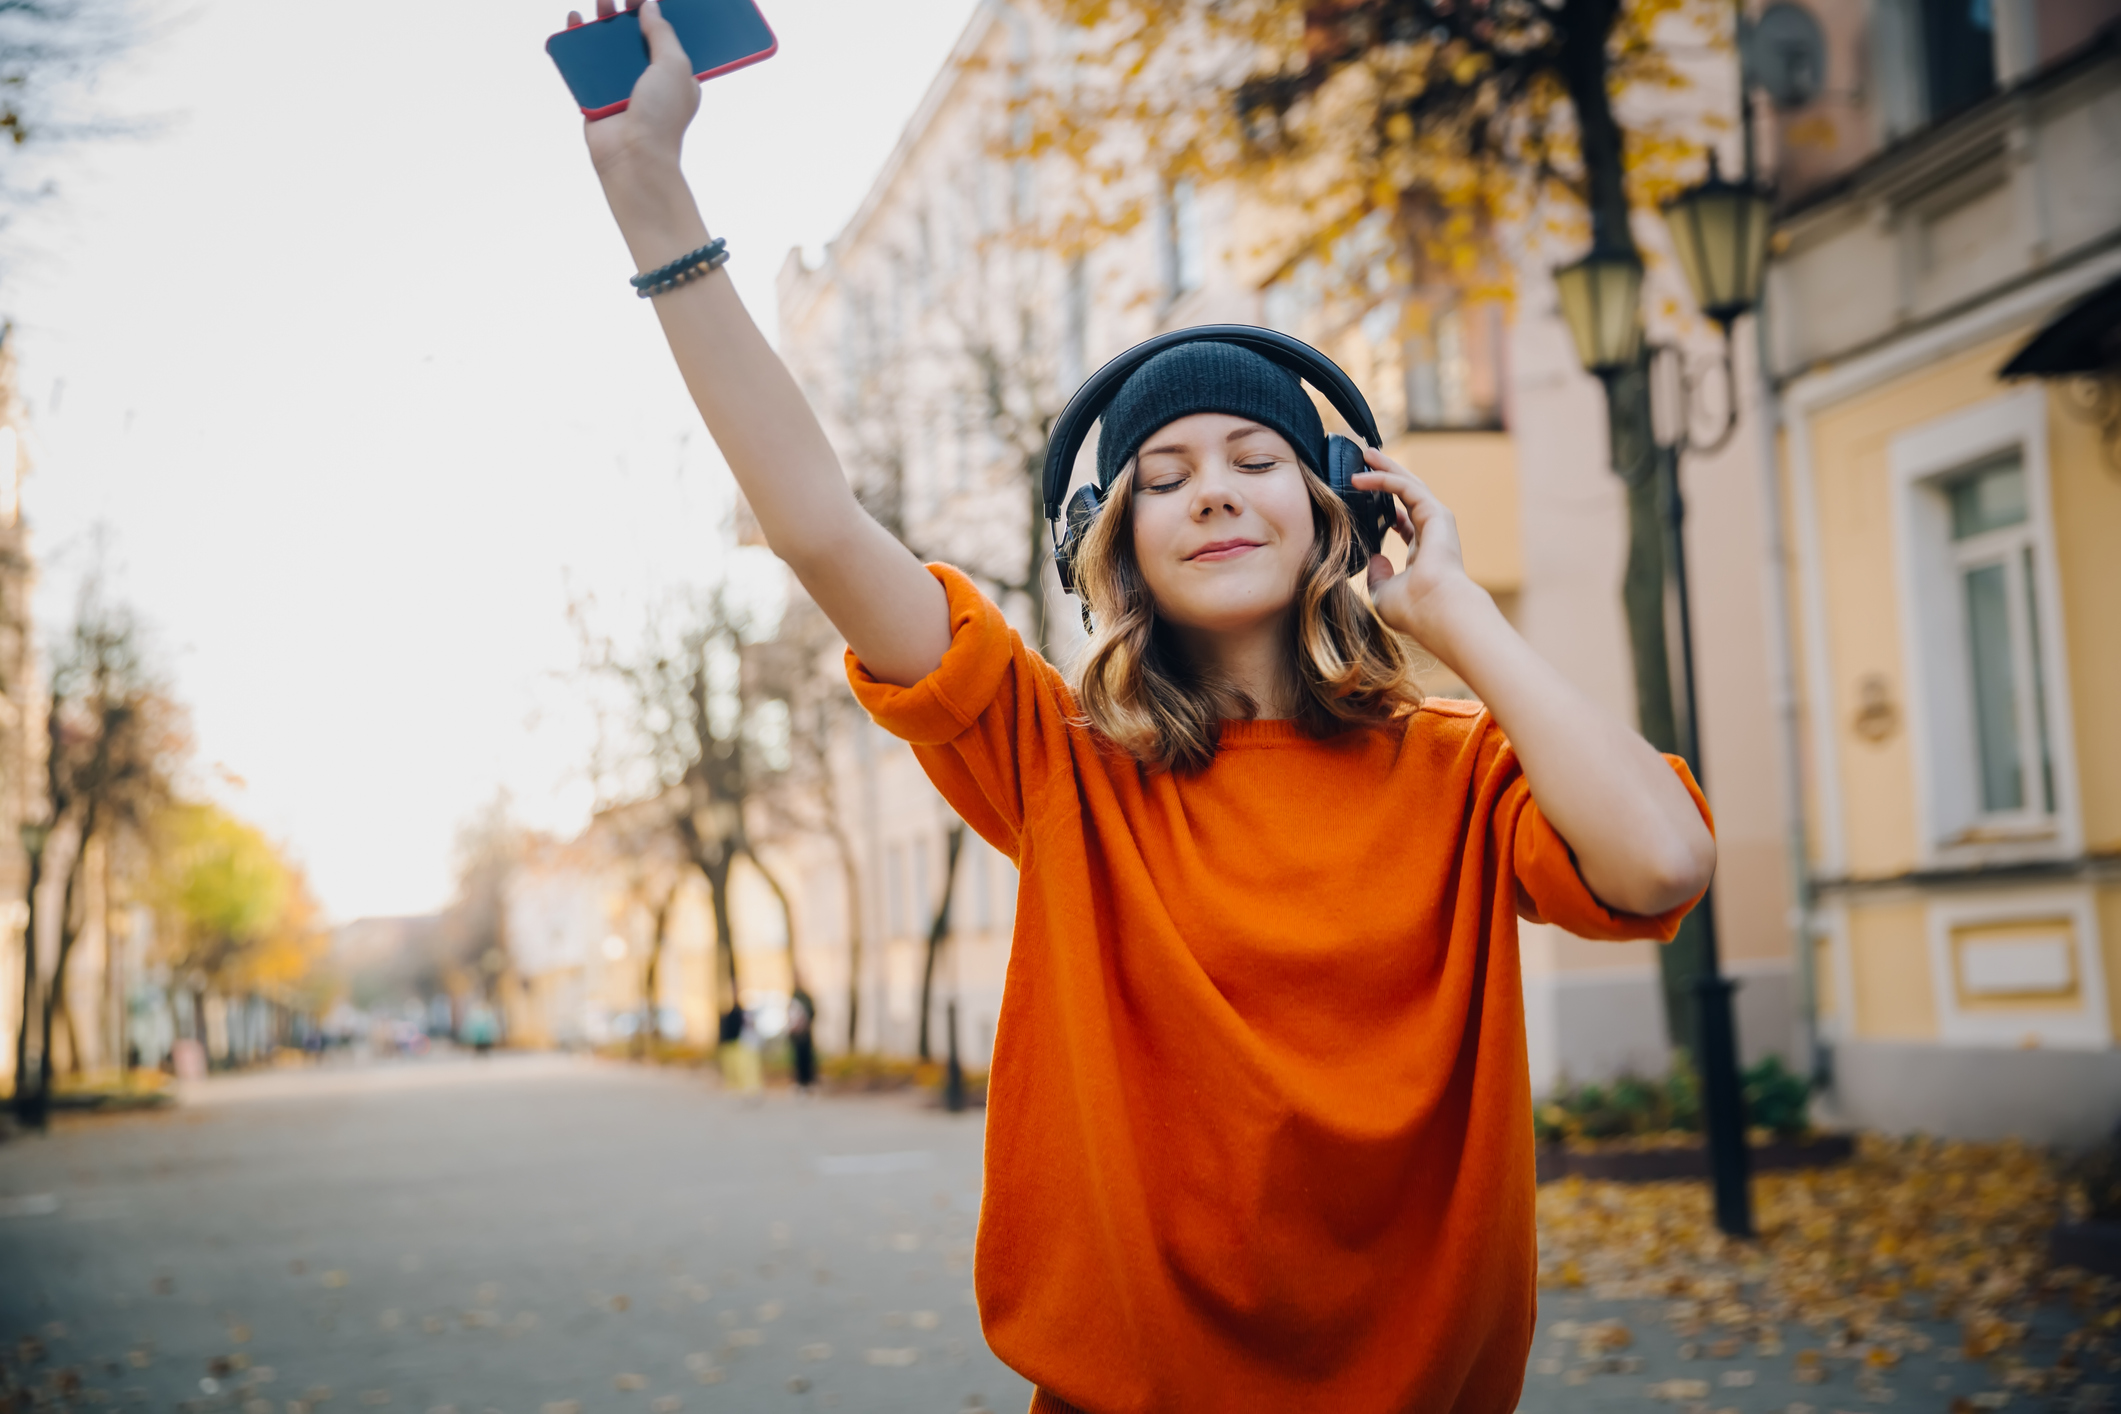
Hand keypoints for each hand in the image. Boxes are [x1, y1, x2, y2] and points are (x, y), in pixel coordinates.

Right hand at [569, 0, 699, 182]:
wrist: (634, 158)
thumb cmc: (661, 117)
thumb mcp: (673, 66)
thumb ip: (662, 33)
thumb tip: (649, 6)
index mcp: (674, 74)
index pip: (666, 36)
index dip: (656, 13)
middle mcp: (648, 79)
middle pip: (634, 37)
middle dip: (626, 13)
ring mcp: (620, 87)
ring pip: (608, 46)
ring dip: (602, 21)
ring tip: (599, 1)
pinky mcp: (595, 95)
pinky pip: (584, 63)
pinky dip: (577, 42)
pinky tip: (574, 21)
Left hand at [1352, 447, 1490, 660]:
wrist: (1436, 611)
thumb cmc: (1414, 609)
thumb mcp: (1384, 593)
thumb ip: (1379, 575)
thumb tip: (1375, 559)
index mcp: (1422, 552)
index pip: (1404, 521)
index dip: (1384, 507)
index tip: (1363, 495)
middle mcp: (1432, 533)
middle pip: (1406, 495)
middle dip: (1385, 475)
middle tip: (1365, 459)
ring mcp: (1436, 521)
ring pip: (1408, 484)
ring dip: (1386, 468)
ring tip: (1365, 453)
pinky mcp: (1436, 513)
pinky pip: (1405, 488)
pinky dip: (1384, 478)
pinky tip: (1361, 476)